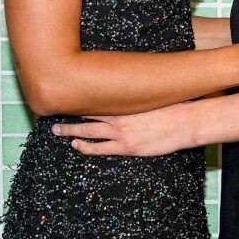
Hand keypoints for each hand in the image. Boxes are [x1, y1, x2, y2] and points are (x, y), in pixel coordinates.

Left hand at [51, 103, 194, 156]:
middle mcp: (119, 115)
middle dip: (69, 113)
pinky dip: (85, 146)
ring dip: (70, 129)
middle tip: (53, 113)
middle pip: (86, 112)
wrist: (185, 122)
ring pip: (87, 129)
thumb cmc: (172, 109)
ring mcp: (121, 131)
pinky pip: (99, 147)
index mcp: (125, 101)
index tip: (68, 96)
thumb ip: (135, 96)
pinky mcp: (126, 146)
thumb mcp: (151, 98)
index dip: (80, 99)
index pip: (96, 98)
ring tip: (56, 129)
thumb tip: (126, 91)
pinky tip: (76, 144)